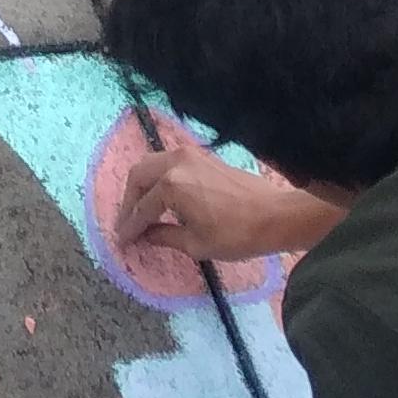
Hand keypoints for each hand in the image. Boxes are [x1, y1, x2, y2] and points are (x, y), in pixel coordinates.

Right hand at [113, 140, 335, 266]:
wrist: (276, 215)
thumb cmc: (237, 234)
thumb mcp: (196, 244)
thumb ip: (164, 236)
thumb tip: (144, 236)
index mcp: (171, 185)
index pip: (142, 208)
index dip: (130, 227)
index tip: (121, 242)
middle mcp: (174, 162)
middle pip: (138, 177)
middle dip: (129, 201)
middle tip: (127, 224)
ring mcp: (188, 154)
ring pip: (150, 164)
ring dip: (141, 186)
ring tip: (141, 210)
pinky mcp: (200, 155)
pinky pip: (166, 162)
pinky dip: (157, 178)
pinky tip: (160, 195)